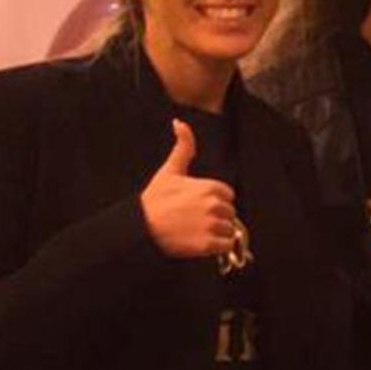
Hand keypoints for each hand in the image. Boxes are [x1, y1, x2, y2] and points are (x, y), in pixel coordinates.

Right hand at [139, 120, 239, 260]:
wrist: (140, 227)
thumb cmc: (155, 200)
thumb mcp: (170, 170)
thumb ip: (183, 147)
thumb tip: (179, 122)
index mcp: (210, 187)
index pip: (227, 195)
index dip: (214, 201)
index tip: (197, 205)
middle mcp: (214, 205)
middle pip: (230, 213)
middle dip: (217, 217)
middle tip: (194, 220)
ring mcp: (211, 225)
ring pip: (229, 230)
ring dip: (217, 233)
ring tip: (196, 231)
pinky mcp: (207, 245)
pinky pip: (226, 246)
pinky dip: (217, 247)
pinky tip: (200, 242)